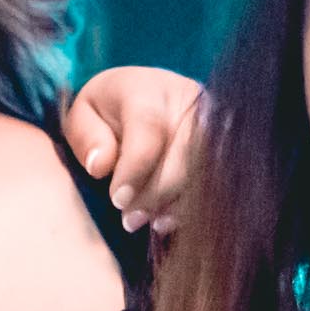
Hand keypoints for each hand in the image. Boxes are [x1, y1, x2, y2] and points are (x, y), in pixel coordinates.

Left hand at [62, 64, 209, 231]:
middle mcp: (187, 102)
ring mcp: (213, 123)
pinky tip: (167, 218)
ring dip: (175, 204)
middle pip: (184, 155)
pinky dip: (191, 207)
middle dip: (155, 195)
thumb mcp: (84, 115)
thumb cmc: (110, 110)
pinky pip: (217, 182)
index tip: (118, 200)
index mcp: (147, 90)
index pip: (148, 128)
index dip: (134, 170)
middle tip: (130, 219)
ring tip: (147, 220)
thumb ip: (86, 137)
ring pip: (204, 171)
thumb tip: (100, 167)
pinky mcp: (225, 144)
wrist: (148, 94)